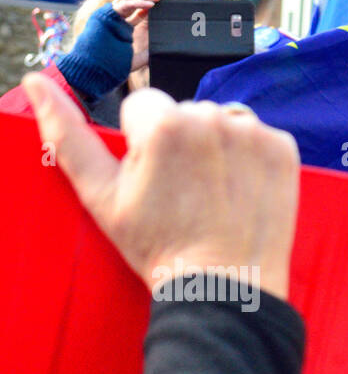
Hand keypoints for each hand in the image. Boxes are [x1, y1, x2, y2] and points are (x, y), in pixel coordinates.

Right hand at [22, 71, 298, 299]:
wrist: (225, 289)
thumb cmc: (161, 247)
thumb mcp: (101, 195)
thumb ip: (66, 134)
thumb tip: (36, 84)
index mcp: (164, 123)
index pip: (145, 106)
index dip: (144, 143)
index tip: (156, 180)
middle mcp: (213, 119)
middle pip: (187, 111)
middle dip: (183, 143)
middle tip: (186, 193)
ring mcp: (254, 135)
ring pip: (224, 122)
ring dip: (219, 148)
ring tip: (214, 193)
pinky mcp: (285, 151)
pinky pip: (261, 137)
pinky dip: (253, 159)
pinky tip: (242, 192)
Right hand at [110, 0, 166, 72]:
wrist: (95, 71)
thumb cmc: (112, 68)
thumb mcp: (135, 60)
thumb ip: (147, 54)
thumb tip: (161, 52)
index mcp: (122, 28)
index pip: (137, 13)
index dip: (148, 7)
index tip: (162, 4)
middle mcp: (115, 20)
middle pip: (133, 2)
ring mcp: (109, 17)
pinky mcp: (106, 16)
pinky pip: (124, 5)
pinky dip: (138, 3)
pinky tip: (151, 5)